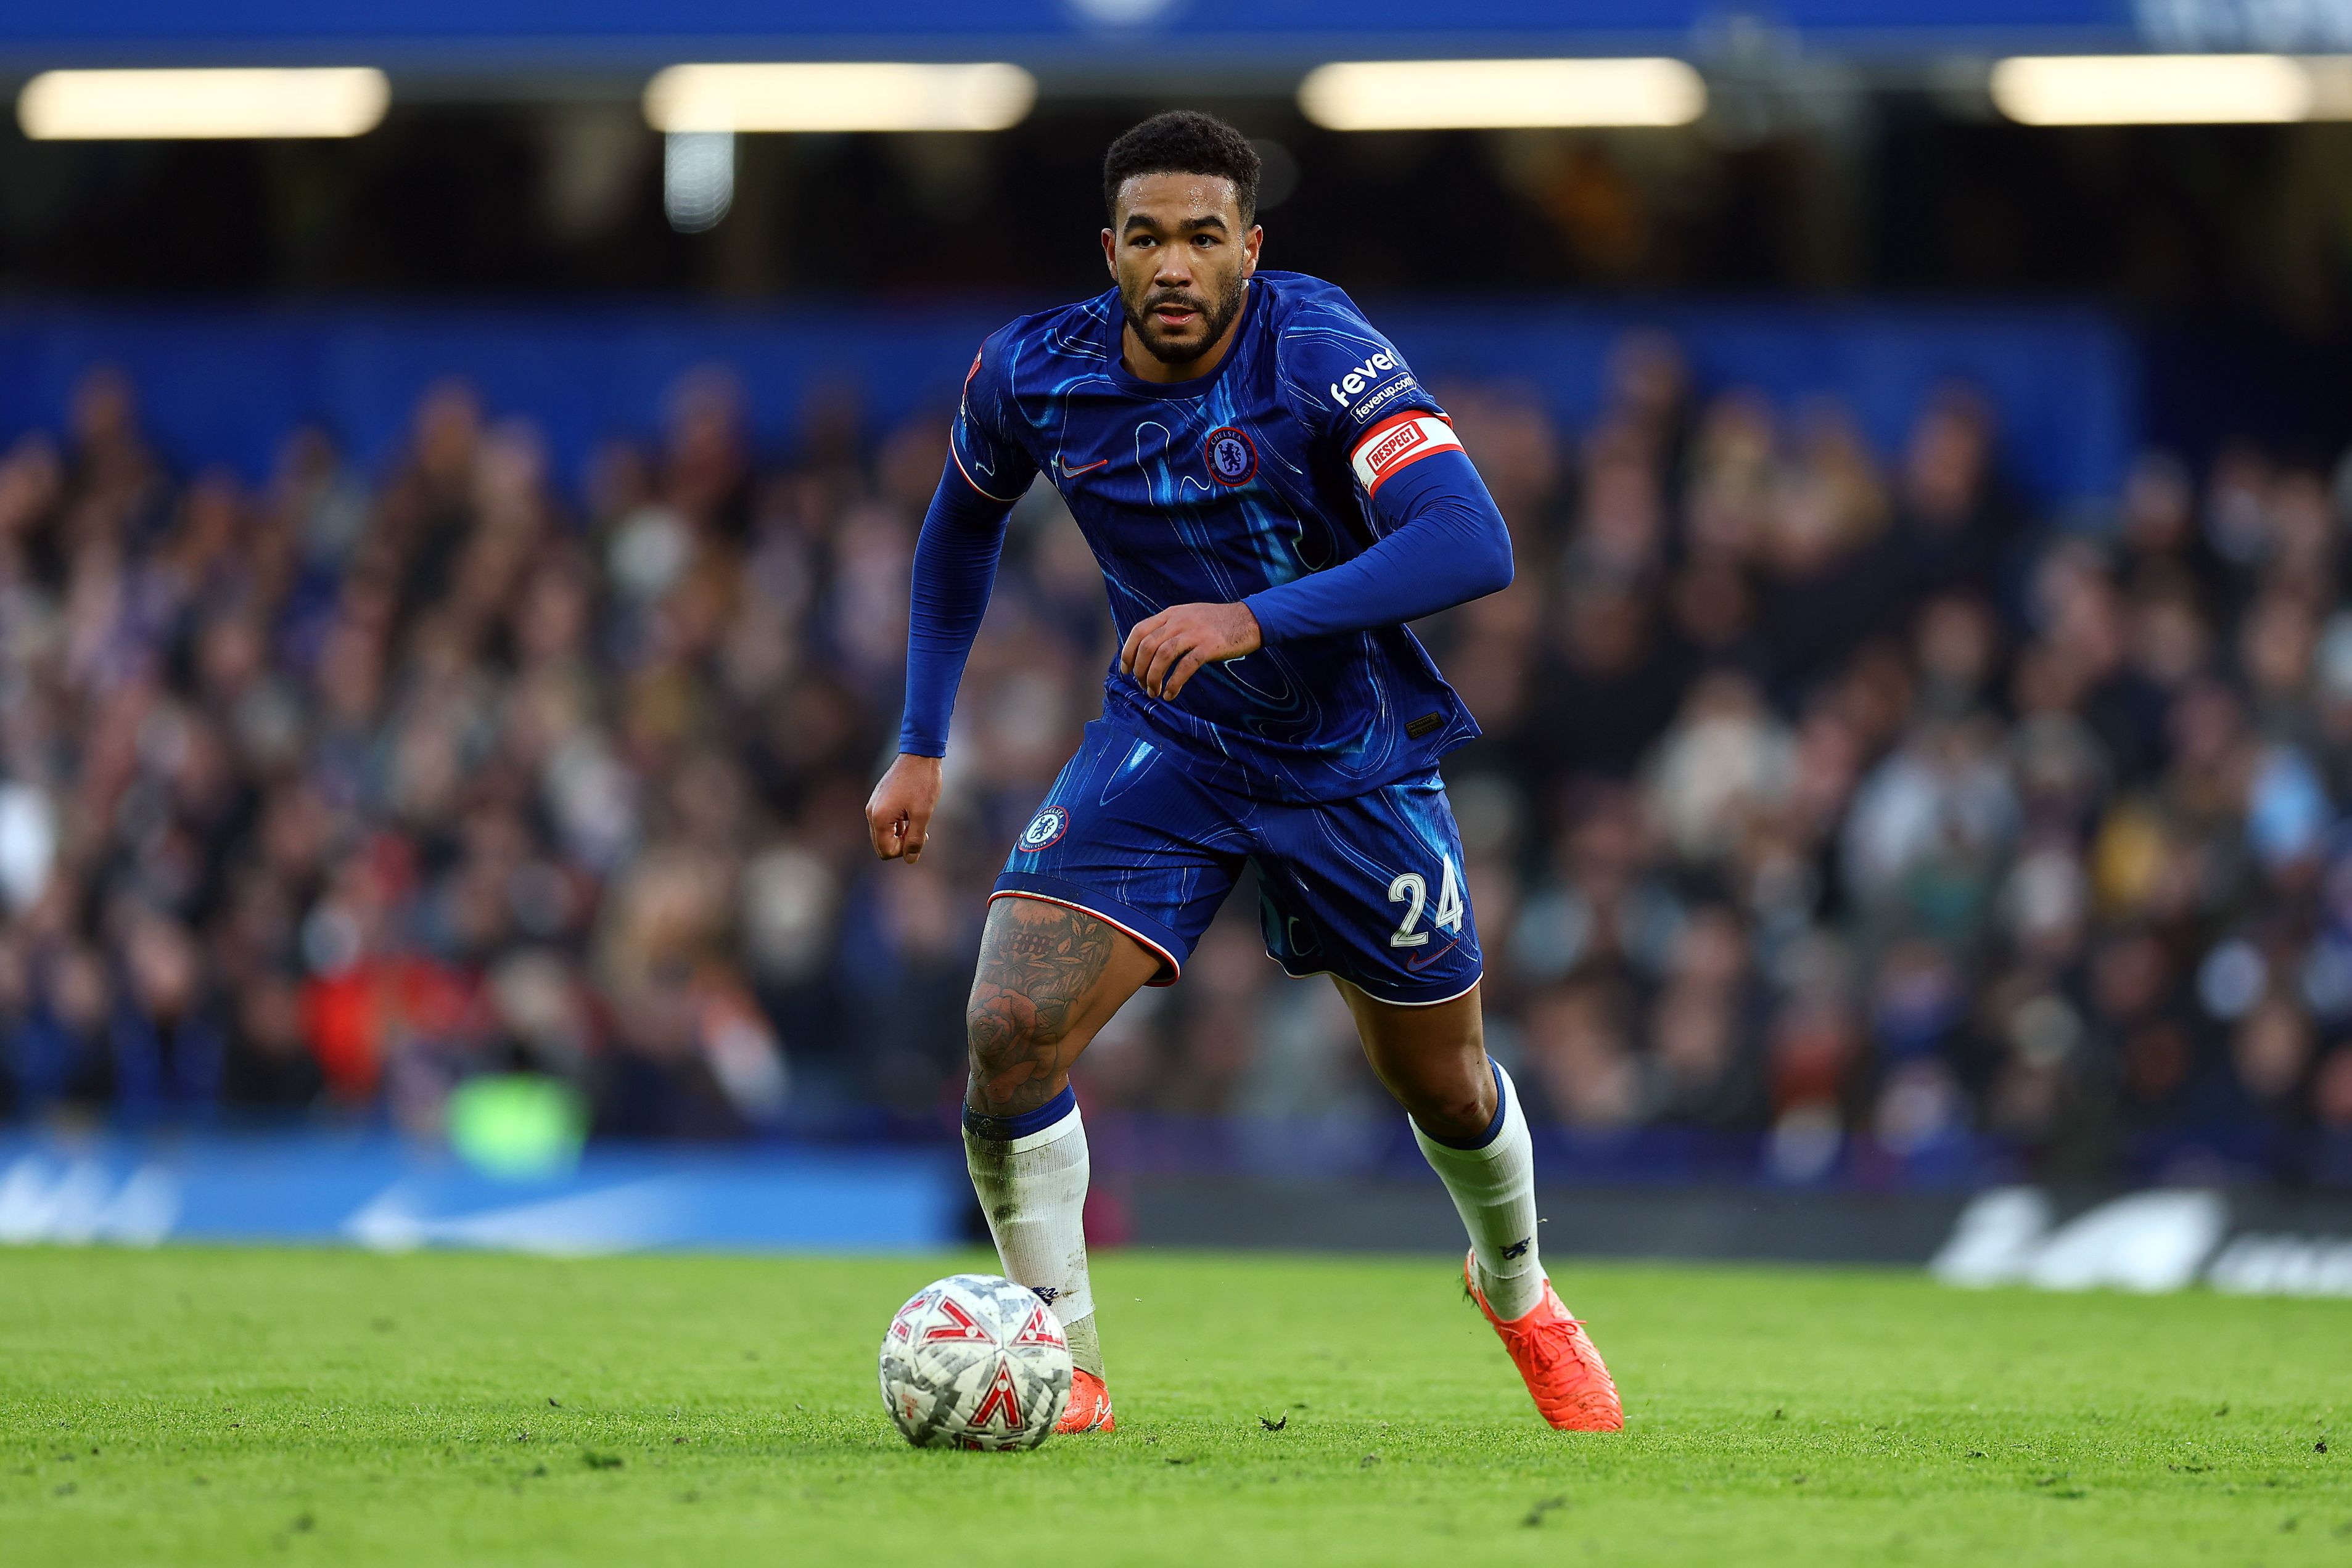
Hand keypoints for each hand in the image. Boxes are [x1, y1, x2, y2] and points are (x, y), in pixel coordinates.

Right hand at [865, 754, 943, 862]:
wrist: (919, 754)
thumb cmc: (923, 783)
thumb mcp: (923, 815)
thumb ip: (915, 840)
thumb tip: (910, 860)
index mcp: (880, 818)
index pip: (886, 851)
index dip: (905, 850)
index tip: (921, 836)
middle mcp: (871, 812)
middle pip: (882, 845)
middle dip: (901, 844)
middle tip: (920, 831)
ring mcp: (873, 805)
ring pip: (883, 834)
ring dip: (900, 834)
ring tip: (918, 821)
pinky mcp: (879, 799)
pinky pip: (884, 822)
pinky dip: (898, 825)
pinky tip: (912, 814)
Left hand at [1118, 601, 1262, 700]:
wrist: (1249, 619)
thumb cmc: (1217, 623)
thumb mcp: (1188, 616)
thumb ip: (1169, 627)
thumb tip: (1148, 649)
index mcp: (1171, 613)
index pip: (1139, 630)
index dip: (1128, 652)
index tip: (1126, 670)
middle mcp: (1180, 621)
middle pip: (1147, 645)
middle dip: (1140, 670)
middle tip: (1143, 686)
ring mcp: (1194, 632)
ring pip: (1162, 655)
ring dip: (1153, 678)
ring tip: (1154, 692)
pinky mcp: (1209, 646)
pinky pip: (1185, 667)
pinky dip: (1174, 683)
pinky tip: (1171, 694)